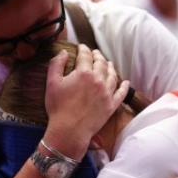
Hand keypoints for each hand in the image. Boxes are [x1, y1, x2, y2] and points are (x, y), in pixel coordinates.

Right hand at [45, 45, 128, 159]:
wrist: (69, 131)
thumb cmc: (58, 108)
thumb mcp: (51, 83)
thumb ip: (56, 64)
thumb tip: (63, 52)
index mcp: (83, 73)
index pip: (85, 56)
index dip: (83, 49)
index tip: (82, 47)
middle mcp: (98, 80)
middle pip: (101, 63)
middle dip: (97, 56)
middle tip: (95, 53)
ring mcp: (107, 93)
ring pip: (112, 75)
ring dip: (110, 67)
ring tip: (108, 63)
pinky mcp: (111, 105)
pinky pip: (121, 93)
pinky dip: (124, 86)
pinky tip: (125, 82)